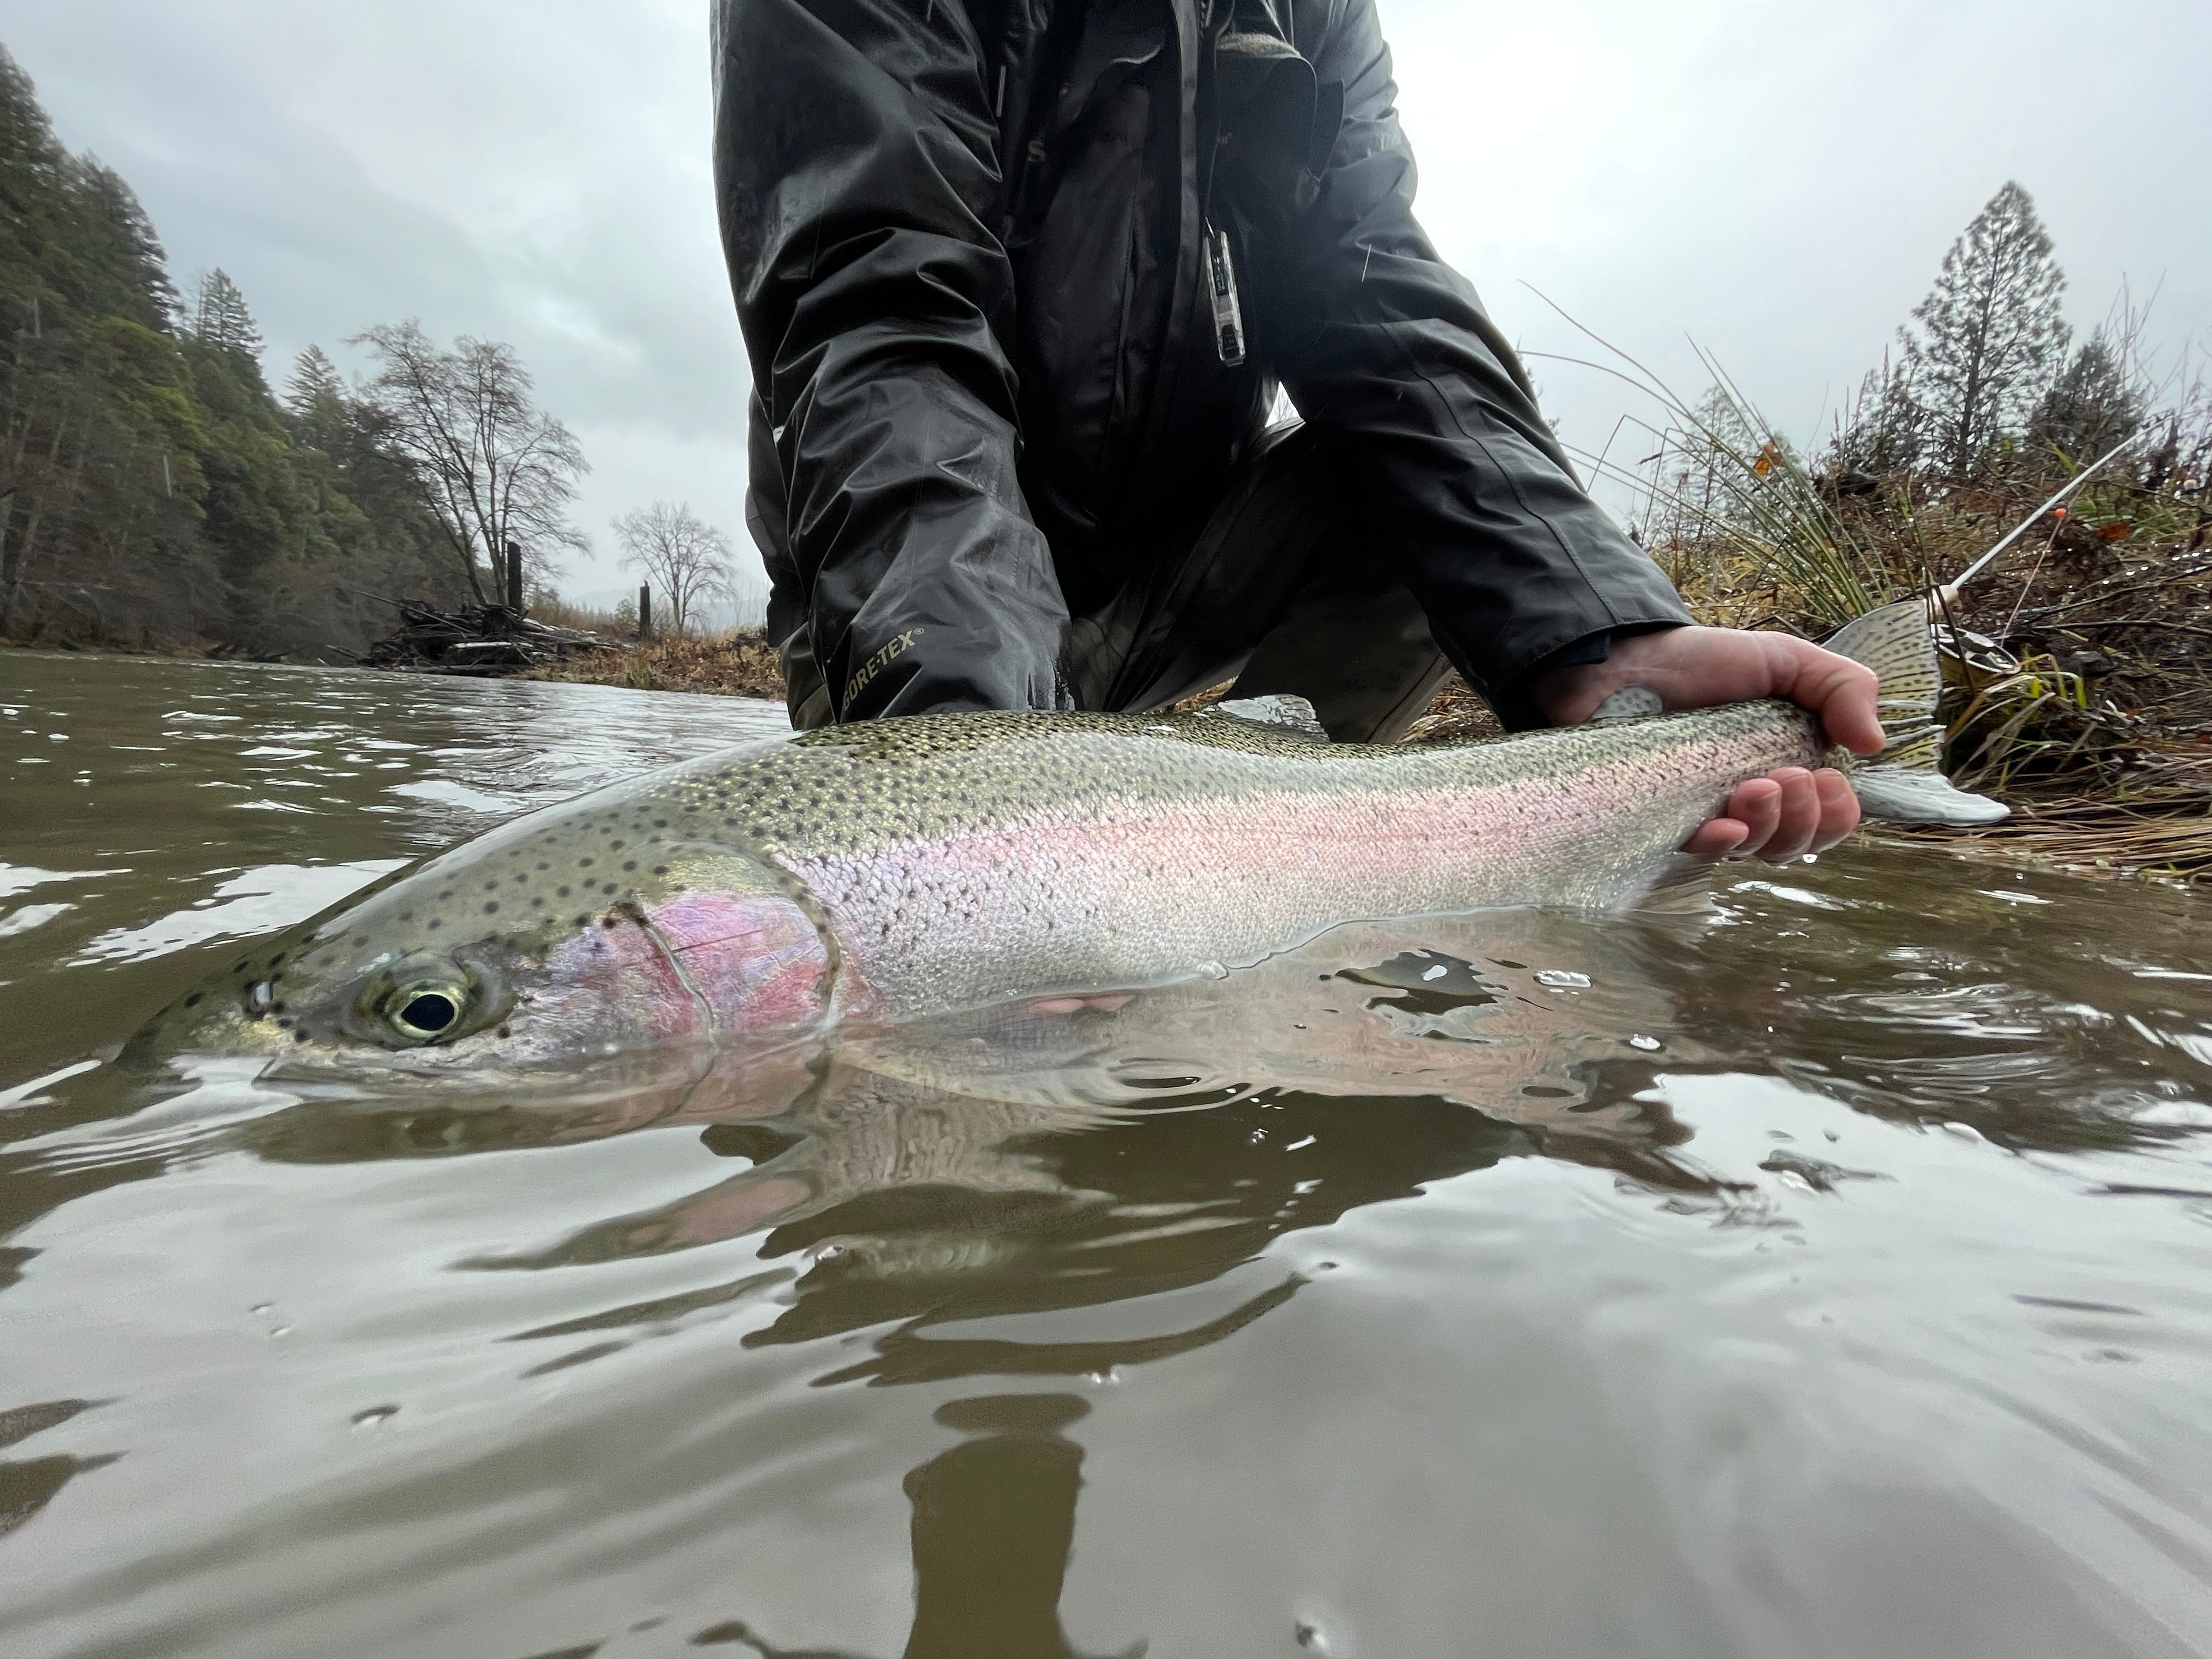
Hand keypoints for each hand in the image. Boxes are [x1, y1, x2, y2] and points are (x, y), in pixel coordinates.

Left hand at [1532, 626, 1882, 863]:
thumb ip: (1843, 689)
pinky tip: (1723, 827)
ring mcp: (1706, 814)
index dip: (1837, 814)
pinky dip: (1719, 846)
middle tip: (1789, 776)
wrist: (1628, 659)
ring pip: (1752, 852)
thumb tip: (1873, 744)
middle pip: (1793, 845)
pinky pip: (1697, 853)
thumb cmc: (1707, 663)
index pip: (1827, 821)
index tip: (1828, 778)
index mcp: (1788, 770)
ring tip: (1757, 786)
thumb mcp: (1788, 661)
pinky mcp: (1662, 821)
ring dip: (1767, 827)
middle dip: (1805, 820)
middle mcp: (1750, 802)